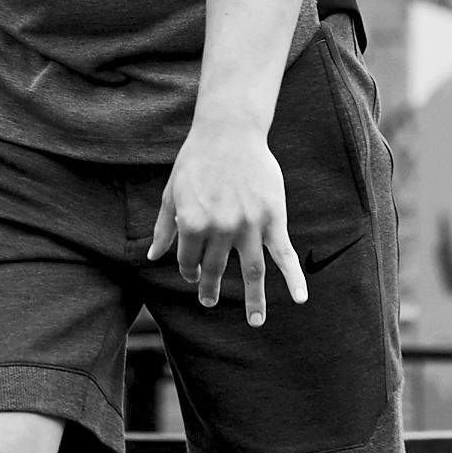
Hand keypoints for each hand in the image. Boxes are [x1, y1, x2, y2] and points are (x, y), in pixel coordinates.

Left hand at [147, 122, 308, 326]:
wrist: (229, 131)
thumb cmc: (197, 160)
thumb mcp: (172, 192)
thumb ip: (165, 227)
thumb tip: (152, 256)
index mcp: (192, 223)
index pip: (188, 260)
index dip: (188, 270)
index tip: (193, 274)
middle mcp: (220, 229)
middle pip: (216, 270)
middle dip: (211, 288)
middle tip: (209, 300)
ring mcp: (249, 226)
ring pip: (252, 273)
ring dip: (253, 301)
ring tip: (254, 321)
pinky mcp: (273, 219)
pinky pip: (285, 255)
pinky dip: (294, 278)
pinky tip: (299, 298)